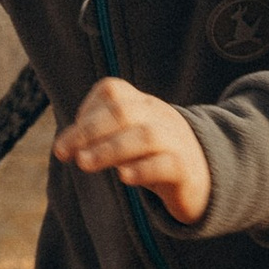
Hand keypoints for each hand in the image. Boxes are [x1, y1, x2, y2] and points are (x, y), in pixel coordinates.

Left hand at [53, 75, 210, 224]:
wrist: (205, 175)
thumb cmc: (154, 155)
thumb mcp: (128, 136)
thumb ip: (101, 134)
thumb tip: (65, 145)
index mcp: (142, 104)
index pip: (112, 91)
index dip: (86, 110)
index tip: (68, 142)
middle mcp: (158, 116)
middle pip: (123, 112)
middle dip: (88, 131)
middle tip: (63, 153)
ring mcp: (175, 141)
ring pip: (144, 137)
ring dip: (109, 150)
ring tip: (84, 164)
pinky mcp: (186, 169)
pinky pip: (167, 164)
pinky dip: (143, 169)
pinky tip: (124, 177)